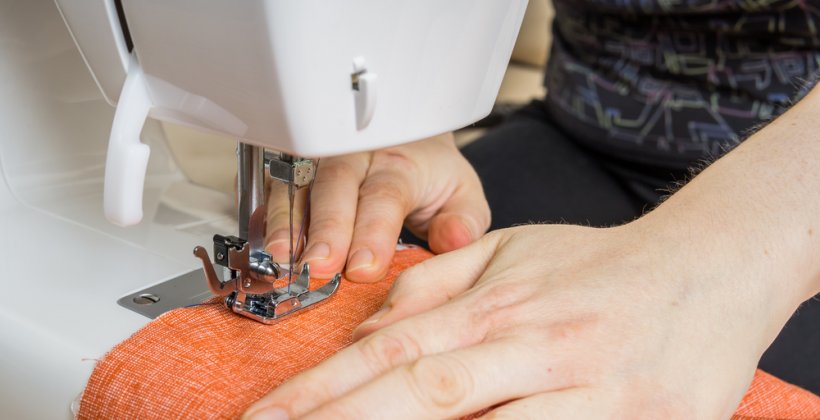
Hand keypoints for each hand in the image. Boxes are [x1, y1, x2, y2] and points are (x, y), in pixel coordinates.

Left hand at [244, 222, 779, 418]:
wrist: (707, 269)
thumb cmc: (602, 267)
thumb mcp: (512, 252)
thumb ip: (436, 285)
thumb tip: (368, 322)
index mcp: (496, 304)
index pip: (389, 350)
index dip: (319, 389)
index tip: (265, 418)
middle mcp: (529, 345)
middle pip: (418, 392)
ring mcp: (579, 388)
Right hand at [265, 133, 489, 281]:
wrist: (407, 143)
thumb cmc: (431, 178)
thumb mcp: (463, 195)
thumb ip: (463, 221)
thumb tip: (454, 240)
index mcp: (400, 162)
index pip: (386, 194)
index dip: (373, 231)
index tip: (363, 268)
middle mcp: (356, 156)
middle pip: (335, 186)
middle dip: (325, 228)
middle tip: (318, 267)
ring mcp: (320, 162)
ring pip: (298, 184)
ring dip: (286, 223)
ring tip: (280, 259)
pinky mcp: (295, 173)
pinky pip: (274, 189)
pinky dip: (266, 219)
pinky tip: (262, 246)